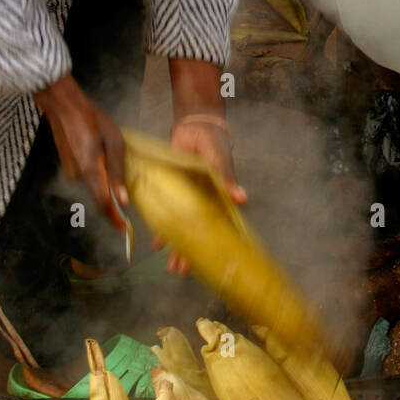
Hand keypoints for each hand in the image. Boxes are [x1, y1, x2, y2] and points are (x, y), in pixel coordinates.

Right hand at [33, 74, 127, 233]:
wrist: (65, 108)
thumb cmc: (93, 121)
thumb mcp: (114, 142)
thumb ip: (117, 171)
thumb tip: (122, 200)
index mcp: (90, 170)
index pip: (103, 204)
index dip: (114, 219)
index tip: (125, 230)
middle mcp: (78, 176)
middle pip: (99, 196)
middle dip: (113, 200)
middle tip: (128, 196)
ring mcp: (71, 172)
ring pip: (94, 185)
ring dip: (105, 182)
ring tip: (115, 166)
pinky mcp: (68, 167)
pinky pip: (87, 177)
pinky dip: (97, 174)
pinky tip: (102, 158)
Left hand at [165, 116, 246, 275]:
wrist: (194, 127)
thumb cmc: (213, 144)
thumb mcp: (220, 161)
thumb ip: (226, 180)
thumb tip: (243, 199)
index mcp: (218, 199)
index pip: (217, 228)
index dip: (214, 246)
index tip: (209, 264)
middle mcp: (202, 204)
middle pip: (196, 233)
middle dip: (189, 253)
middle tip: (179, 271)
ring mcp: (186, 199)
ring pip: (180, 228)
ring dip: (175, 246)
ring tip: (170, 267)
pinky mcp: (170, 192)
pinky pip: (165, 213)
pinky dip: (161, 227)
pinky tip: (156, 244)